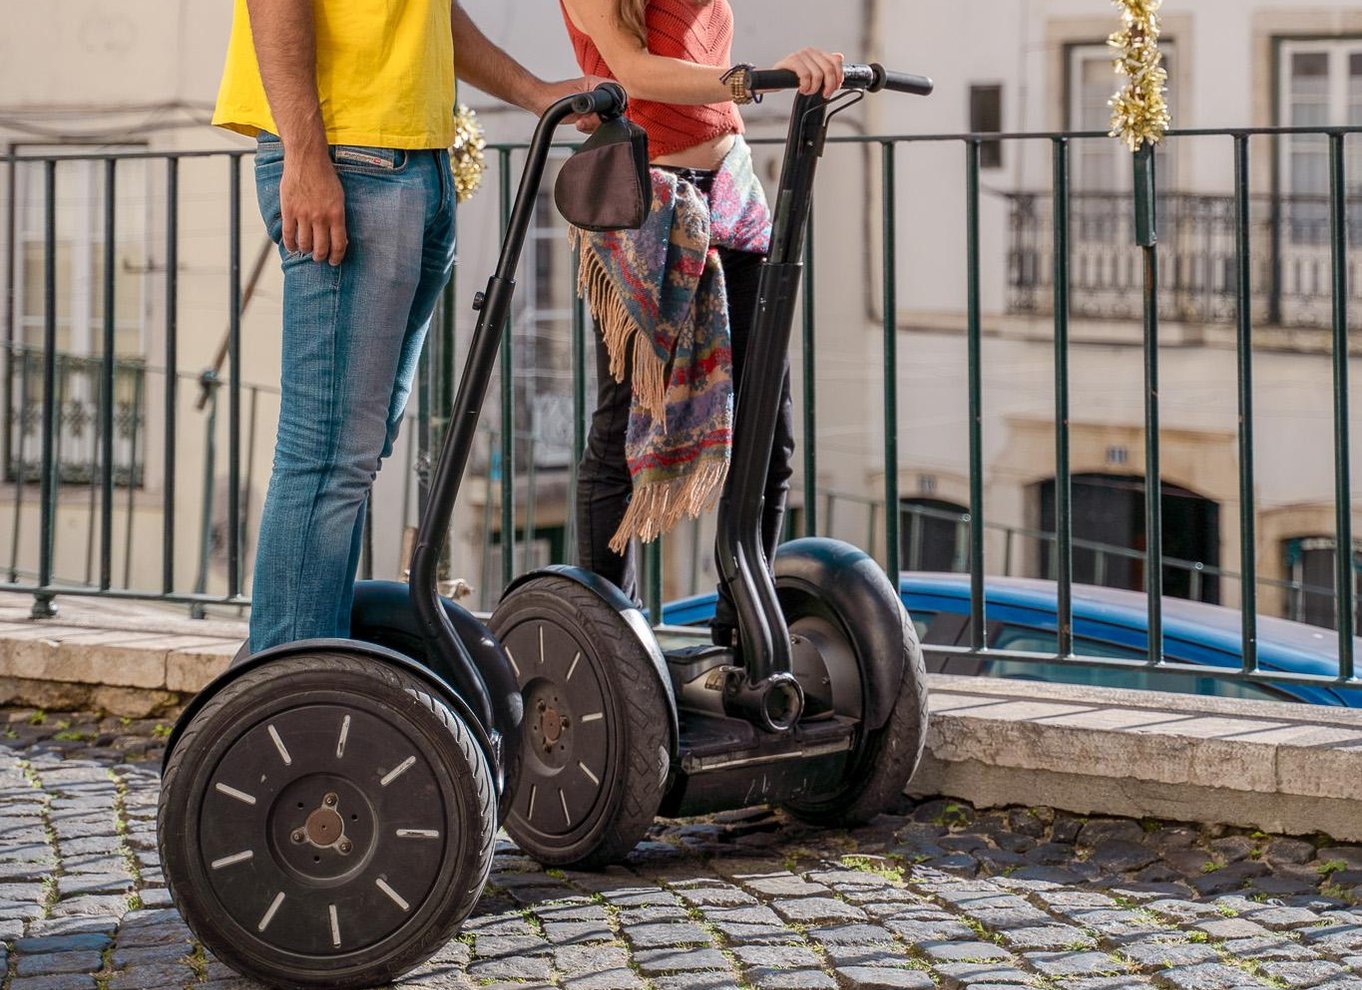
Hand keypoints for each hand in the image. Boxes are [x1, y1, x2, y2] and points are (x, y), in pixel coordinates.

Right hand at [280, 147, 347, 264]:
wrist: (307, 158)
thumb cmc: (325, 175)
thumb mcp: (338, 197)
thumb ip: (337, 216)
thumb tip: (338, 235)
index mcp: (336, 214)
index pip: (338, 244)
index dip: (337, 257)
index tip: (334, 261)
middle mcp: (320, 217)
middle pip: (321, 248)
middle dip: (320, 257)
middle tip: (319, 258)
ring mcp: (303, 214)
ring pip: (304, 244)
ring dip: (306, 251)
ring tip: (307, 251)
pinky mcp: (289, 210)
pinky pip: (288, 234)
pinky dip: (290, 244)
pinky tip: (293, 247)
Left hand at [532, 74, 610, 124]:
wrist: (539, 102)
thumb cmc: (551, 96)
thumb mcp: (574, 100)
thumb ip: (591, 105)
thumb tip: (602, 112)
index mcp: (594, 83)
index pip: (616, 92)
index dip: (613, 106)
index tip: (602, 114)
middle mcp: (595, 91)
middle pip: (610, 110)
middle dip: (598, 120)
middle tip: (585, 120)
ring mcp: (591, 102)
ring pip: (603, 119)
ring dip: (592, 125)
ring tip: (579, 122)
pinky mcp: (586, 112)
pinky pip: (595, 123)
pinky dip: (588, 127)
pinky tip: (579, 124)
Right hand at [773, 47, 844, 98]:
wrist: (772, 79)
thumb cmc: (792, 77)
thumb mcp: (811, 72)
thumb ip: (825, 65)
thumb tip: (840, 57)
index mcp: (817, 53)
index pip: (836, 61)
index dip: (838, 76)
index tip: (836, 87)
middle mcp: (810, 51)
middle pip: (828, 70)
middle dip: (828, 86)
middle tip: (824, 94)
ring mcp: (801, 55)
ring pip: (817, 75)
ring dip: (814, 88)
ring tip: (808, 91)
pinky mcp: (791, 61)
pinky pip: (805, 76)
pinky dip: (806, 86)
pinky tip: (802, 89)